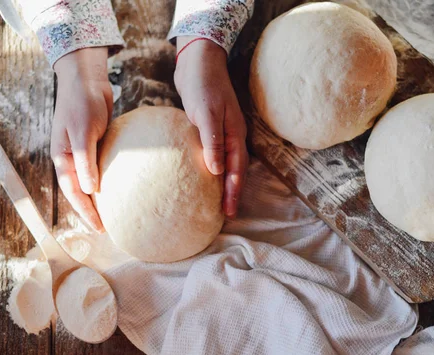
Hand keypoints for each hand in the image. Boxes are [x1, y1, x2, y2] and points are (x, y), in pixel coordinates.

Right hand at [52, 47, 111, 231]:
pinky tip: (120, 189)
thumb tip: (90, 190)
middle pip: (79, 191)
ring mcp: (82, 153)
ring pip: (89, 182)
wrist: (87, 80)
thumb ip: (86, 161)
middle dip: (90, 211)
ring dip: (98, 198)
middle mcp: (70, 158)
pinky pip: (100, 169)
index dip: (84, 211)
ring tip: (113, 214)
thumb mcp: (83, 132)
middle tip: (106, 229)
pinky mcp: (95, 146)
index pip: (73, 192)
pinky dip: (107, 181)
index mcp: (62, 157)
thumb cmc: (82, 103)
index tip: (99, 227)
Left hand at [174, 36, 248, 217]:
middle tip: (226, 214)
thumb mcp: (208, 114)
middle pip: (234, 170)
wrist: (198, 62)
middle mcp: (231, 137)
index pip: (236, 170)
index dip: (233, 192)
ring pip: (225, 164)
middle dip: (231, 192)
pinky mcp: (208, 129)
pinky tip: (202, 175)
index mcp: (235, 135)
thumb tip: (216, 172)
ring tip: (215, 200)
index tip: (229, 212)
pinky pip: (213, 154)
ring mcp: (221, 133)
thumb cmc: (203, 86)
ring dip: (222, 182)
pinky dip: (211, 168)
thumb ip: (213, 142)